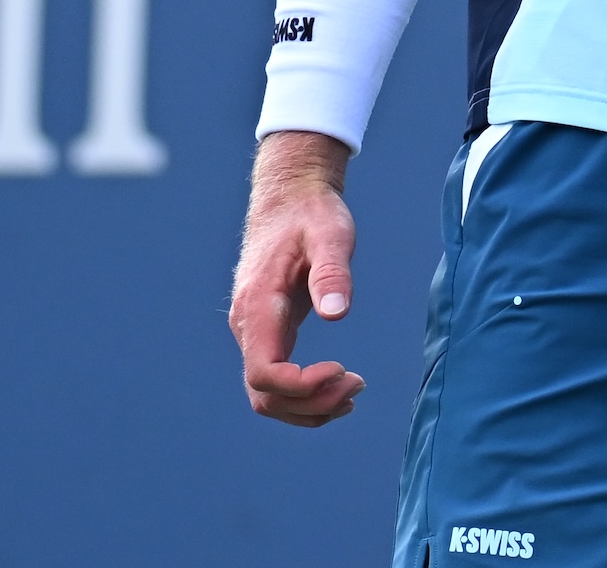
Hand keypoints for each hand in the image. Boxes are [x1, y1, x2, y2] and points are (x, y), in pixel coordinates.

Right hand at [229, 130, 365, 426]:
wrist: (289, 199)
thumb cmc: (312, 215)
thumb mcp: (330, 235)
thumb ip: (332, 272)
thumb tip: (337, 313)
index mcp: (258, 306)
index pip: (265, 373)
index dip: (302, 386)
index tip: (343, 370)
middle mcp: (247, 326)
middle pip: (264, 395)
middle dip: (311, 403)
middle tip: (358, 386)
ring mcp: (253, 333)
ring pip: (266, 396)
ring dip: (309, 407)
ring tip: (354, 393)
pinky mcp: (267, 334)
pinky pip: (275, 382)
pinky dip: (304, 397)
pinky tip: (338, 389)